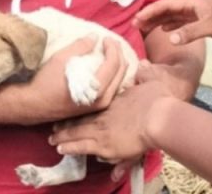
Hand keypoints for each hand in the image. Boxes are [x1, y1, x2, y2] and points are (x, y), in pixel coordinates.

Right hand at [9, 36, 129, 124]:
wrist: (32, 105)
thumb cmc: (46, 82)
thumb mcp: (62, 59)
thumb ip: (81, 46)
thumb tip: (95, 36)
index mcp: (97, 88)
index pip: (114, 64)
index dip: (113, 48)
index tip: (105, 38)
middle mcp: (102, 100)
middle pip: (121, 73)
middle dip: (118, 54)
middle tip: (111, 43)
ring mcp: (99, 106)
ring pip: (118, 82)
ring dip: (118, 65)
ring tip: (111, 52)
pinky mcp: (94, 108)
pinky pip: (112, 89)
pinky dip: (113, 76)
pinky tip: (108, 68)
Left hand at [49, 79, 174, 160]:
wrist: (159, 119)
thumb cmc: (158, 101)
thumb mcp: (153, 82)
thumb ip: (146, 74)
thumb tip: (142, 63)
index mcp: (114, 102)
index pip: (94, 104)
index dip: (82, 106)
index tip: (72, 105)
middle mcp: (104, 116)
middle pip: (81, 118)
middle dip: (67, 122)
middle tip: (54, 124)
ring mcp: (102, 132)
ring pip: (78, 133)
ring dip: (65, 135)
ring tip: (53, 138)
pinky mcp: (104, 146)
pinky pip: (83, 147)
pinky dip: (71, 147)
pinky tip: (62, 149)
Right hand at [134, 0, 211, 44]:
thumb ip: (191, 32)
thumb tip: (169, 38)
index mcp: (192, 0)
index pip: (165, 4)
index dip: (150, 11)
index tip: (135, 20)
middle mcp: (193, 3)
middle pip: (167, 8)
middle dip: (151, 15)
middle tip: (135, 26)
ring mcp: (199, 11)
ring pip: (174, 14)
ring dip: (160, 20)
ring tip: (145, 28)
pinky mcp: (204, 18)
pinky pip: (183, 20)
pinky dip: (173, 25)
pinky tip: (167, 31)